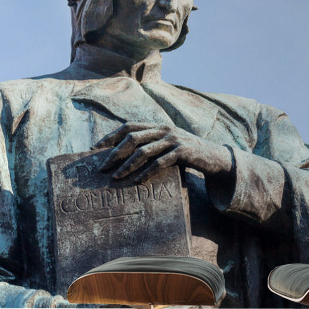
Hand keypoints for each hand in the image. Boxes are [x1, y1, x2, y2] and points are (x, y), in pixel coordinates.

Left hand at [94, 122, 233, 181]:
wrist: (213, 156)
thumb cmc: (185, 154)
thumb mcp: (166, 145)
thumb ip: (149, 145)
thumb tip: (121, 158)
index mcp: (156, 125)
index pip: (128, 127)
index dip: (110, 137)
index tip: (95, 149)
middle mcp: (163, 129)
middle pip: (132, 138)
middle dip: (114, 153)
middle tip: (101, 168)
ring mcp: (173, 139)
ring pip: (144, 151)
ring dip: (127, 166)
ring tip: (115, 178)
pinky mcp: (183, 151)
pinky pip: (160, 162)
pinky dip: (147, 173)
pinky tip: (137, 182)